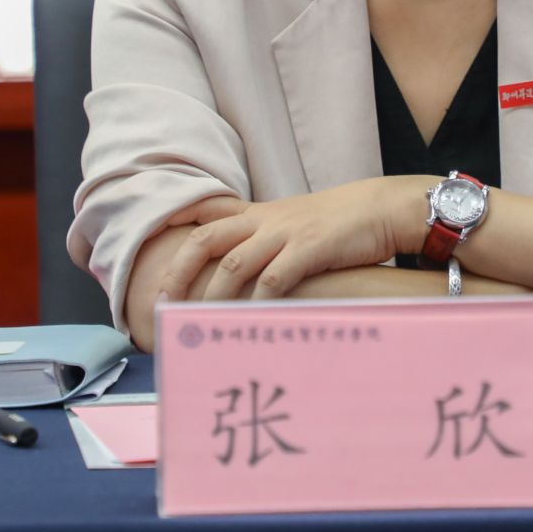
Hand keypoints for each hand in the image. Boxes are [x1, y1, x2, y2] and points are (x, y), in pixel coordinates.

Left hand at [158, 177, 425, 302]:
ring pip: (233, 263)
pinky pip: (274, 277)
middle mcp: (265, 220)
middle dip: (178, 269)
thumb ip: (270, 242)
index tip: (149, 237)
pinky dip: (256, 300)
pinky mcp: (310, 248)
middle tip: (163, 301)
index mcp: (260, 213)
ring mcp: (286, 233)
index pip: (208, 210)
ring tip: (197, 323)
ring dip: (211, 296)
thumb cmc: (343, 224)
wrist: (383, 208)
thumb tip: (249, 277)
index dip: (175, 220)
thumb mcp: (298, 225)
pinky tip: (248, 320)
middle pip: (206, 238)